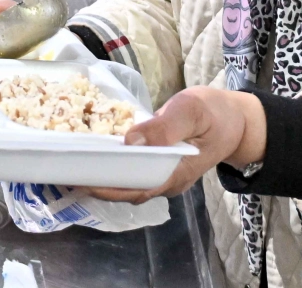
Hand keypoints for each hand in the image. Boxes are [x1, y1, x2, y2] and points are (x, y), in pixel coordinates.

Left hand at [86, 87, 265, 202]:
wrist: (238, 121)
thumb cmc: (216, 114)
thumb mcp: (192, 111)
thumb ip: (164, 127)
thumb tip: (129, 140)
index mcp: (174, 174)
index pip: (133, 190)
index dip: (104, 187)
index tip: (78, 179)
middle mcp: (166, 181)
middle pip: (125, 189)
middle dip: (95, 182)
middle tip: (63, 168)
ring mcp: (163, 175)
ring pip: (127, 181)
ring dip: (101, 173)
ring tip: (70, 161)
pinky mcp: (160, 164)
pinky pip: (132, 170)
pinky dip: (113, 163)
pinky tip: (95, 151)